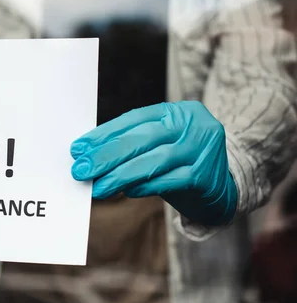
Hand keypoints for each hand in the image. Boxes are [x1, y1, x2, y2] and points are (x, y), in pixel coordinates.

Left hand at [70, 101, 237, 225]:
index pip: (134, 120)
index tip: (78, 148)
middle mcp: (193, 126)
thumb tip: (89, 155)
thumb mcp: (161, 144)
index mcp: (178, 112)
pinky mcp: (205, 176)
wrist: (224, 185)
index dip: (103, 135)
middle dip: (107, 155)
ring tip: (98, 187)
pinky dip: (145, 186)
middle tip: (81, 169)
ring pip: (154, 161)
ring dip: (120, 175)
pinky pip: (168, 181)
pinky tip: (127, 191)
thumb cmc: (182, 162)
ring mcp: (201, 150)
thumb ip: (133, 145)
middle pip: (142, 139)